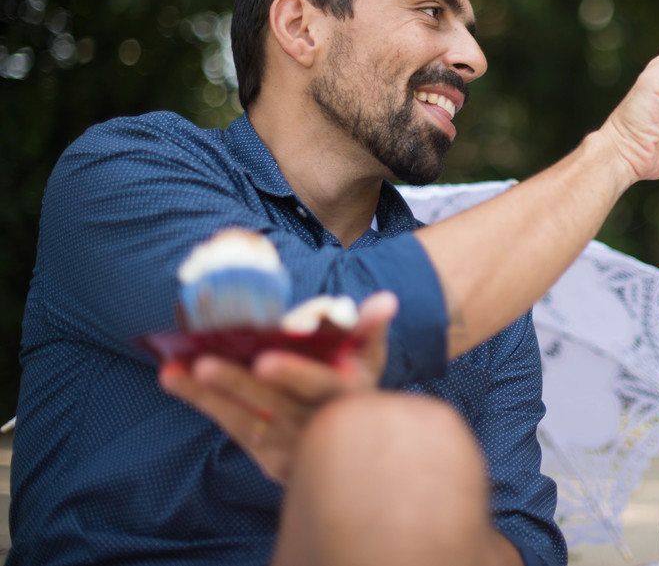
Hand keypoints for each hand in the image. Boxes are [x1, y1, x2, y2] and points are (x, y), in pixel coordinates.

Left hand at [159, 291, 397, 483]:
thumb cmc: (357, 387)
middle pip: (274, 408)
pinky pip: (234, 431)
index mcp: (347, 397)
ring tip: (173, 371)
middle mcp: (319, 428)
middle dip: (238, 386)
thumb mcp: (370, 359)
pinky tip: (179, 382)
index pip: (319, 387)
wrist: (356, 451)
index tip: (264, 360)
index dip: (293, 375)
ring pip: (246, 422)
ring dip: (207, 397)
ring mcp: (293, 449)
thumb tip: (386, 299)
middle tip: (204, 364)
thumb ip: (370, 328)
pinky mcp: (270, 460)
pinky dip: (206, 406)